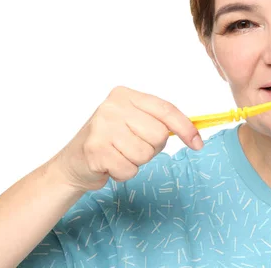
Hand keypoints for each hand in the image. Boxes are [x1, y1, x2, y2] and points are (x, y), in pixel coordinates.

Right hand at [50, 86, 201, 191]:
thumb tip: (194, 133)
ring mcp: (102, 127)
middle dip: (151, 148)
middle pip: (158, 134)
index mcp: (125, 95)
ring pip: (145, 154)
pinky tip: (109, 165)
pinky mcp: (96, 150)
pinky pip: (129, 169)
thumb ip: (158, 122)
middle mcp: (112, 106)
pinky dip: (123, 173)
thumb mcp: (134, 123)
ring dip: (135, 162)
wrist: (73, 163)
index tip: (197, 143)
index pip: (165, 109)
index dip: (185, 128)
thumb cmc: (111, 142)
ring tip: (119, 155)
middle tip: (131, 148)